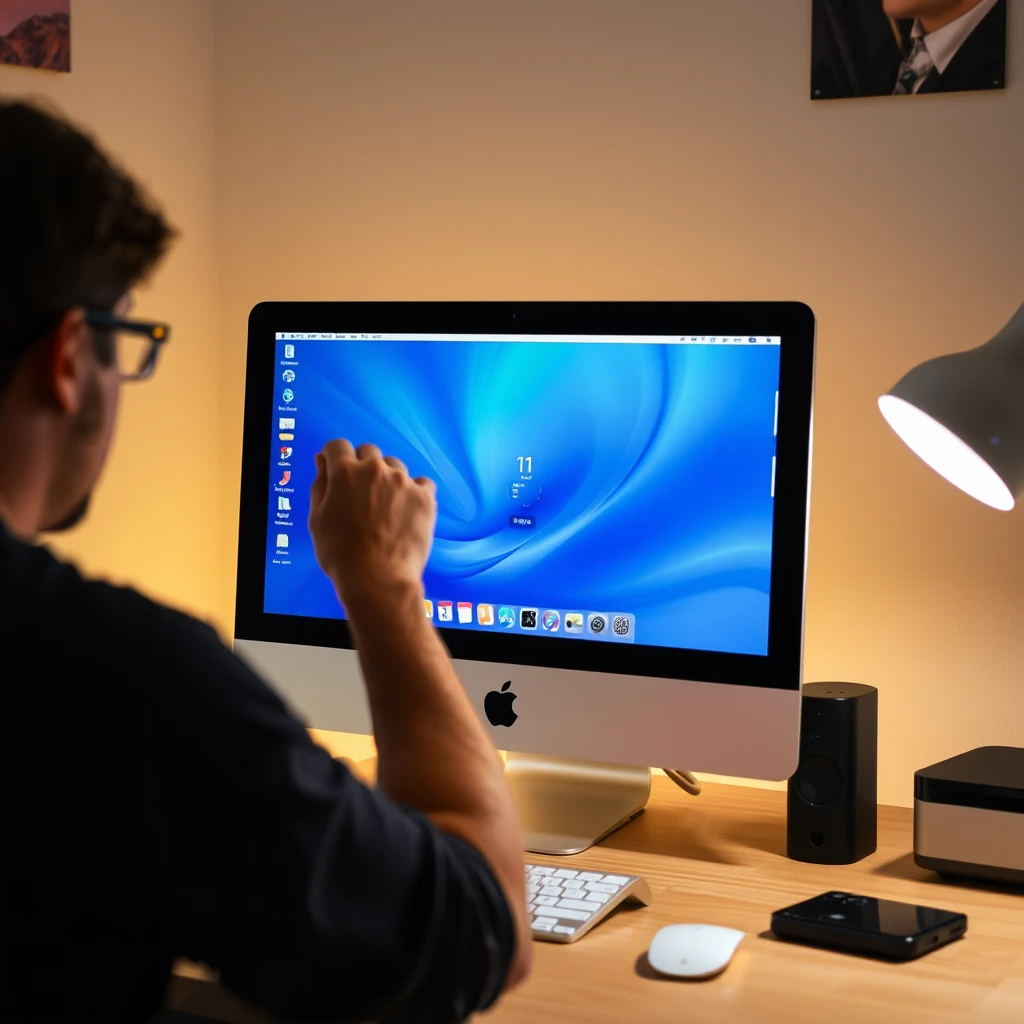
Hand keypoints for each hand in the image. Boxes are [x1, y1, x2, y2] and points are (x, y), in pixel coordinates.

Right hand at [308, 440, 436, 610]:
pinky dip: (415, 492)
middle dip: (362, 466)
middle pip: (368, 451)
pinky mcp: (425, 497)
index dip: (335, 458)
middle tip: (362, 494)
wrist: (378, 579)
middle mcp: (375, 469)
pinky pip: (422, 483)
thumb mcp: (317, 519)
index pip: (337, 446)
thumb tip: (323, 462)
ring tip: (386, 507)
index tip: (338, 471)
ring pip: (395, 466)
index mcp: (345, 472)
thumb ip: (320, 485)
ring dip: (388, 478)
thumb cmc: (342, 554)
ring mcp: (403, 482)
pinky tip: (407, 510)